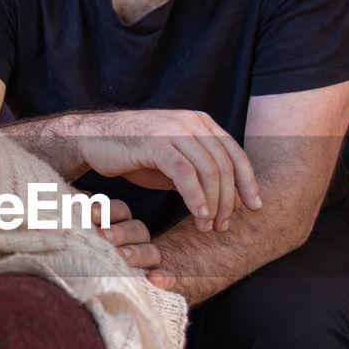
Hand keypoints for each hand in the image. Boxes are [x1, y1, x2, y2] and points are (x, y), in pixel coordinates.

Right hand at [76, 109, 261, 232]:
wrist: (93, 140)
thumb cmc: (134, 154)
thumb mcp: (173, 163)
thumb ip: (199, 175)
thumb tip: (230, 200)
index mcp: (200, 122)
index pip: (235, 153)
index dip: (248, 181)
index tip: (255, 207)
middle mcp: (191, 121)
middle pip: (225, 164)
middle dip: (229, 200)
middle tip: (224, 226)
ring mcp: (174, 129)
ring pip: (208, 169)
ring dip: (213, 203)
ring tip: (208, 227)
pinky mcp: (156, 142)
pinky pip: (185, 172)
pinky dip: (195, 196)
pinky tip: (198, 215)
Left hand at [91, 198, 176, 289]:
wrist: (113, 292)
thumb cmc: (87, 256)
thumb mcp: (82, 236)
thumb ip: (83, 217)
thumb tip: (79, 198)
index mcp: (120, 225)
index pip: (119, 211)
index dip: (107, 209)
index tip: (90, 212)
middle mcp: (136, 241)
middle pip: (136, 230)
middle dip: (119, 231)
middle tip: (103, 235)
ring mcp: (148, 262)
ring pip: (151, 252)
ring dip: (137, 253)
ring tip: (122, 257)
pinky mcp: (159, 282)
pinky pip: (170, 279)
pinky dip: (166, 279)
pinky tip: (156, 279)